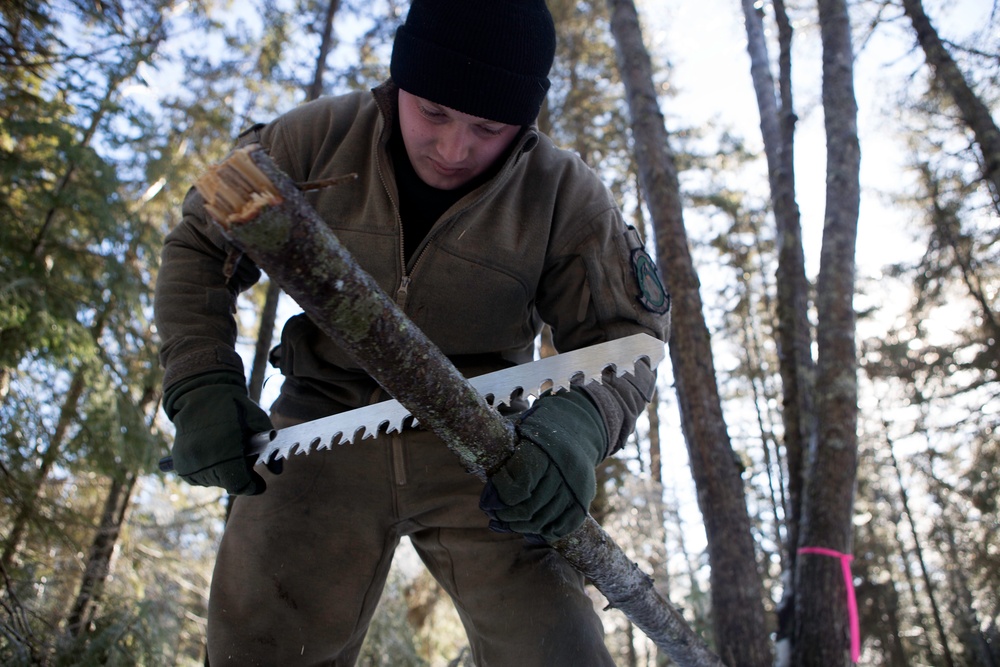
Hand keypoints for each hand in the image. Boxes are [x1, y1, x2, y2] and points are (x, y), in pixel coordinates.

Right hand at [164, 371, 274, 494]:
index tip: (260, 483)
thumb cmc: (233, 406)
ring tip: (226, 449)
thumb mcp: (258, 421)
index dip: (253, 486)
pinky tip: (213, 452)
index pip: (240, 484)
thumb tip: (278, 471)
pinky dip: (210, 470)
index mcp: (223, 450)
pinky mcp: (180, 465)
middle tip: (243, 455)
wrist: (200, 394)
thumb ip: (270, 449)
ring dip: (224, 473)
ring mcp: (188, 464)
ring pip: (214, 482)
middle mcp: (202, 461)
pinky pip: (200, 478)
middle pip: (228, 484)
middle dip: (240, 475)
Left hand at [479, 387, 606, 541]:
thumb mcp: (515, 431)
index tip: (489, 500)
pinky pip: (565, 525)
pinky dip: (547, 532)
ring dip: (523, 527)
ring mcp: (575, 487)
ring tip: (509, 525)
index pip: (519, 488)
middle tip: (494, 518)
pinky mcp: (583, 498)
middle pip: (530, 509)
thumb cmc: (534, 431)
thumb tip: (465, 466)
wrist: (575, 425)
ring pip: (545, 520)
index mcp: (542, 452)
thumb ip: (497, 450)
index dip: (500, 498)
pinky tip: (534, 530)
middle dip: (507, 518)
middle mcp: (561, 471)